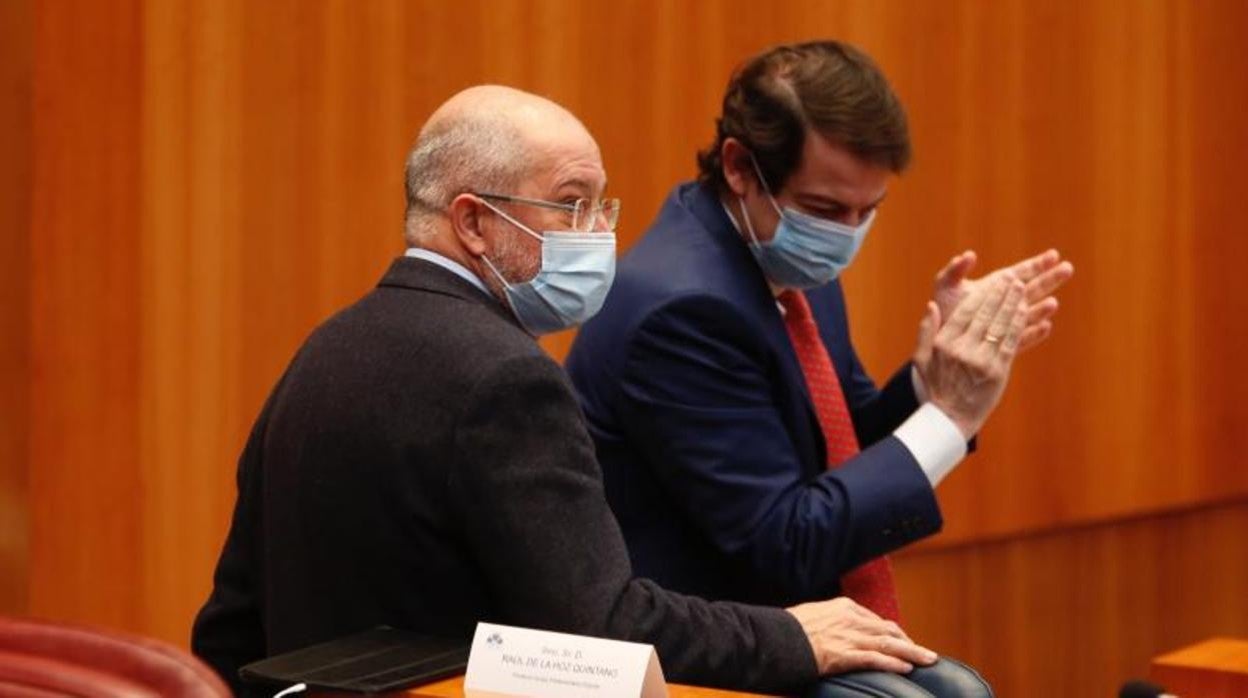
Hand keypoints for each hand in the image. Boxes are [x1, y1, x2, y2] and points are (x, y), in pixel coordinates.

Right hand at [786, 597, 937, 675]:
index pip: (876, 620)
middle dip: (909, 642)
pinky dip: (893, 664)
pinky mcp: (843, 655)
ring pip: (888, 644)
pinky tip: (906, 669)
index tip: (903, 642)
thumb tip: (836, 630)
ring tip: (928, 660)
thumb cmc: (788, 629)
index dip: (894, 633)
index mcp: (843, 607)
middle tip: (926, 654)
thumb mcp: (813, 615)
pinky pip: (874, 659)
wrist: (773, 638)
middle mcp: (850, 619)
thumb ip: (830, 620)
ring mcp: (848, 637)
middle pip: (888, 631)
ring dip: (911, 653)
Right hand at [914, 274, 1026, 439]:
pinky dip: (1019, 325)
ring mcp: (981, 360)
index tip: (994, 281)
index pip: (966, 312)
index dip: (983, 295)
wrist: (950, 418)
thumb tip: (931, 305)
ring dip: (1012, 305)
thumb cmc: (936, 387)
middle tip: (1013, 279)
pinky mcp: (997, 371)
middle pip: (986, 315)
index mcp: (944, 344)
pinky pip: (1010, 342)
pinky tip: (1025, 312)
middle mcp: (962, 350)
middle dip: (1001, 295)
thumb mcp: (921, 358)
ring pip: (1000, 326)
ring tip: (1021, 289)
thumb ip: (925, 330)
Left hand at [933, 249, 1073, 353]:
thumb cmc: (943, 310)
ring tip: (1053, 303)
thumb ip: (954, 271)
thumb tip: (968, 255)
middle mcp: (1005, 303)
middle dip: (1050, 278)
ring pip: (1029, 313)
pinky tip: (1045, 327)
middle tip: (1068, 268)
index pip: (1021, 272)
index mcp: (995, 286)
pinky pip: (1021, 337)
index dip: (1038, 263)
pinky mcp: (1004, 342)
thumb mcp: (945, 288)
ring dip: (1042, 308)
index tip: (1054, 254)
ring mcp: (1007, 323)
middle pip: (1033, 289)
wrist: (940, 339)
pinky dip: (1033, 333)